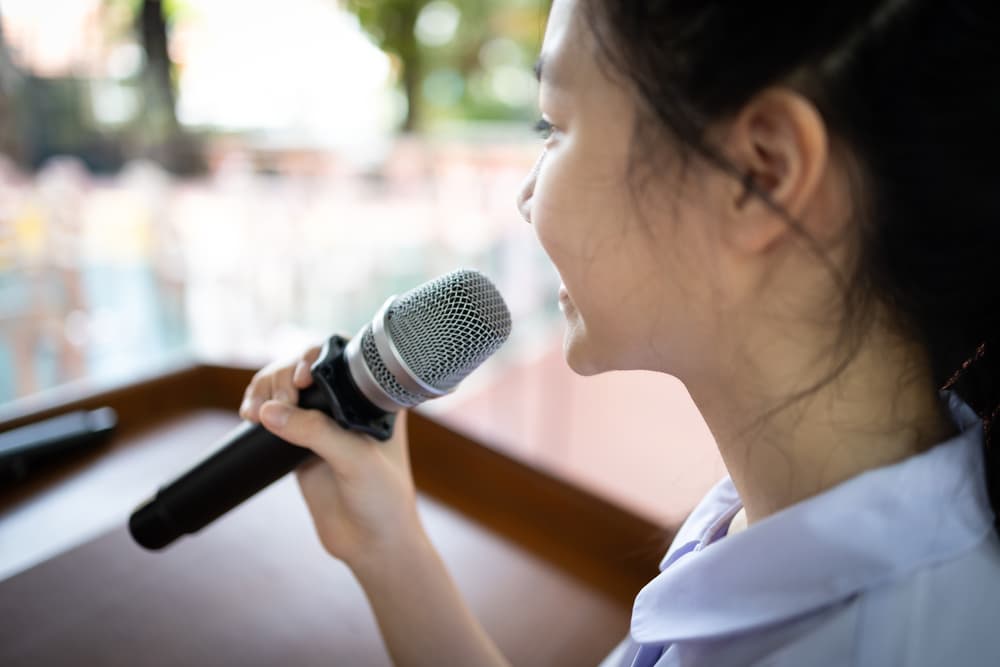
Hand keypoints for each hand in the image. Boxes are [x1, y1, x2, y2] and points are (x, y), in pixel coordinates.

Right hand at [239, 344, 424, 571]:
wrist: (371, 544)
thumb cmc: (382, 498)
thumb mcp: (355, 460)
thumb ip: (316, 432)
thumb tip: (269, 412)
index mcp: (374, 398)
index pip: (341, 355)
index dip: (314, 356)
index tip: (302, 379)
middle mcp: (348, 405)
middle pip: (304, 367)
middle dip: (282, 375)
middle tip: (281, 402)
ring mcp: (323, 424)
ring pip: (285, 390)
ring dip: (265, 390)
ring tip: (256, 410)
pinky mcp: (300, 446)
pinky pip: (274, 418)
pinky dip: (258, 410)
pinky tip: (250, 416)